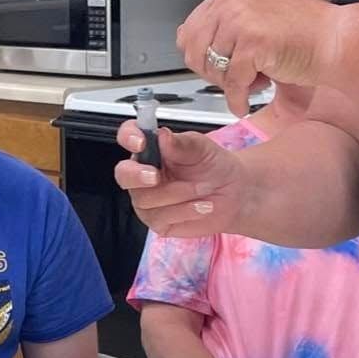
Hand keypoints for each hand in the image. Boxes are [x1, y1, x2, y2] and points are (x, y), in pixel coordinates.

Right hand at [113, 119, 248, 237]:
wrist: (234, 194)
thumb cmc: (214, 167)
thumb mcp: (203, 148)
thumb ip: (182, 143)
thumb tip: (162, 136)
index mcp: (151, 150)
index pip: (128, 137)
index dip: (128, 137)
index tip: (140, 142)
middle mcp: (143, 174)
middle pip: (124, 174)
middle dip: (137, 176)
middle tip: (156, 176)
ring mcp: (148, 199)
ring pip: (145, 199)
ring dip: (178, 194)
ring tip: (201, 189)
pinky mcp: (158, 221)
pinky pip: (160, 217)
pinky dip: (184, 211)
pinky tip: (201, 206)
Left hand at [180, 0, 338, 114]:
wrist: (336, 39)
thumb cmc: (304, 31)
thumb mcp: (255, 16)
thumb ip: (224, 25)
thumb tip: (185, 39)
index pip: (188, 33)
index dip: (201, 58)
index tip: (218, 68)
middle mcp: (230, 5)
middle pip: (193, 52)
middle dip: (211, 73)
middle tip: (235, 78)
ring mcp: (240, 22)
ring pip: (211, 69)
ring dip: (229, 85)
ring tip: (253, 80)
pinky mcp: (253, 44)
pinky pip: (232, 83)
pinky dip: (237, 100)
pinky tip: (245, 103)